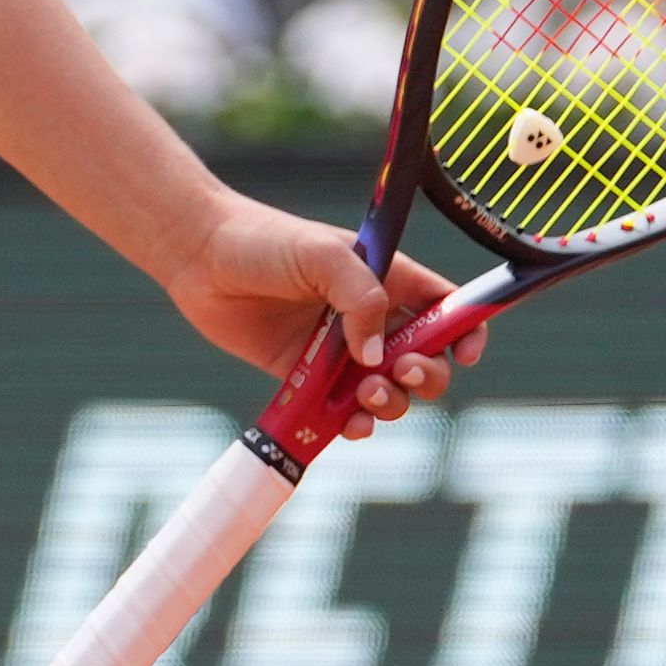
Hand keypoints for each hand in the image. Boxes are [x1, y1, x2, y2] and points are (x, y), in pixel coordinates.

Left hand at [161, 193, 485, 434]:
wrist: (198, 256)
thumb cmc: (263, 241)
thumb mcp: (322, 255)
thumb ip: (361, 299)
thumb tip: (375, 360)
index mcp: (386, 278)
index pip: (444, 307)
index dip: (466, 332)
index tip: (467, 355)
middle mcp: (368, 317)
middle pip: (425, 360)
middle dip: (427, 377)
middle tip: (401, 373)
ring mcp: (338, 350)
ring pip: (388, 391)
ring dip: (392, 404)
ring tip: (366, 397)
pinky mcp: (305, 376)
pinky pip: (341, 410)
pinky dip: (353, 424)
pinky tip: (348, 424)